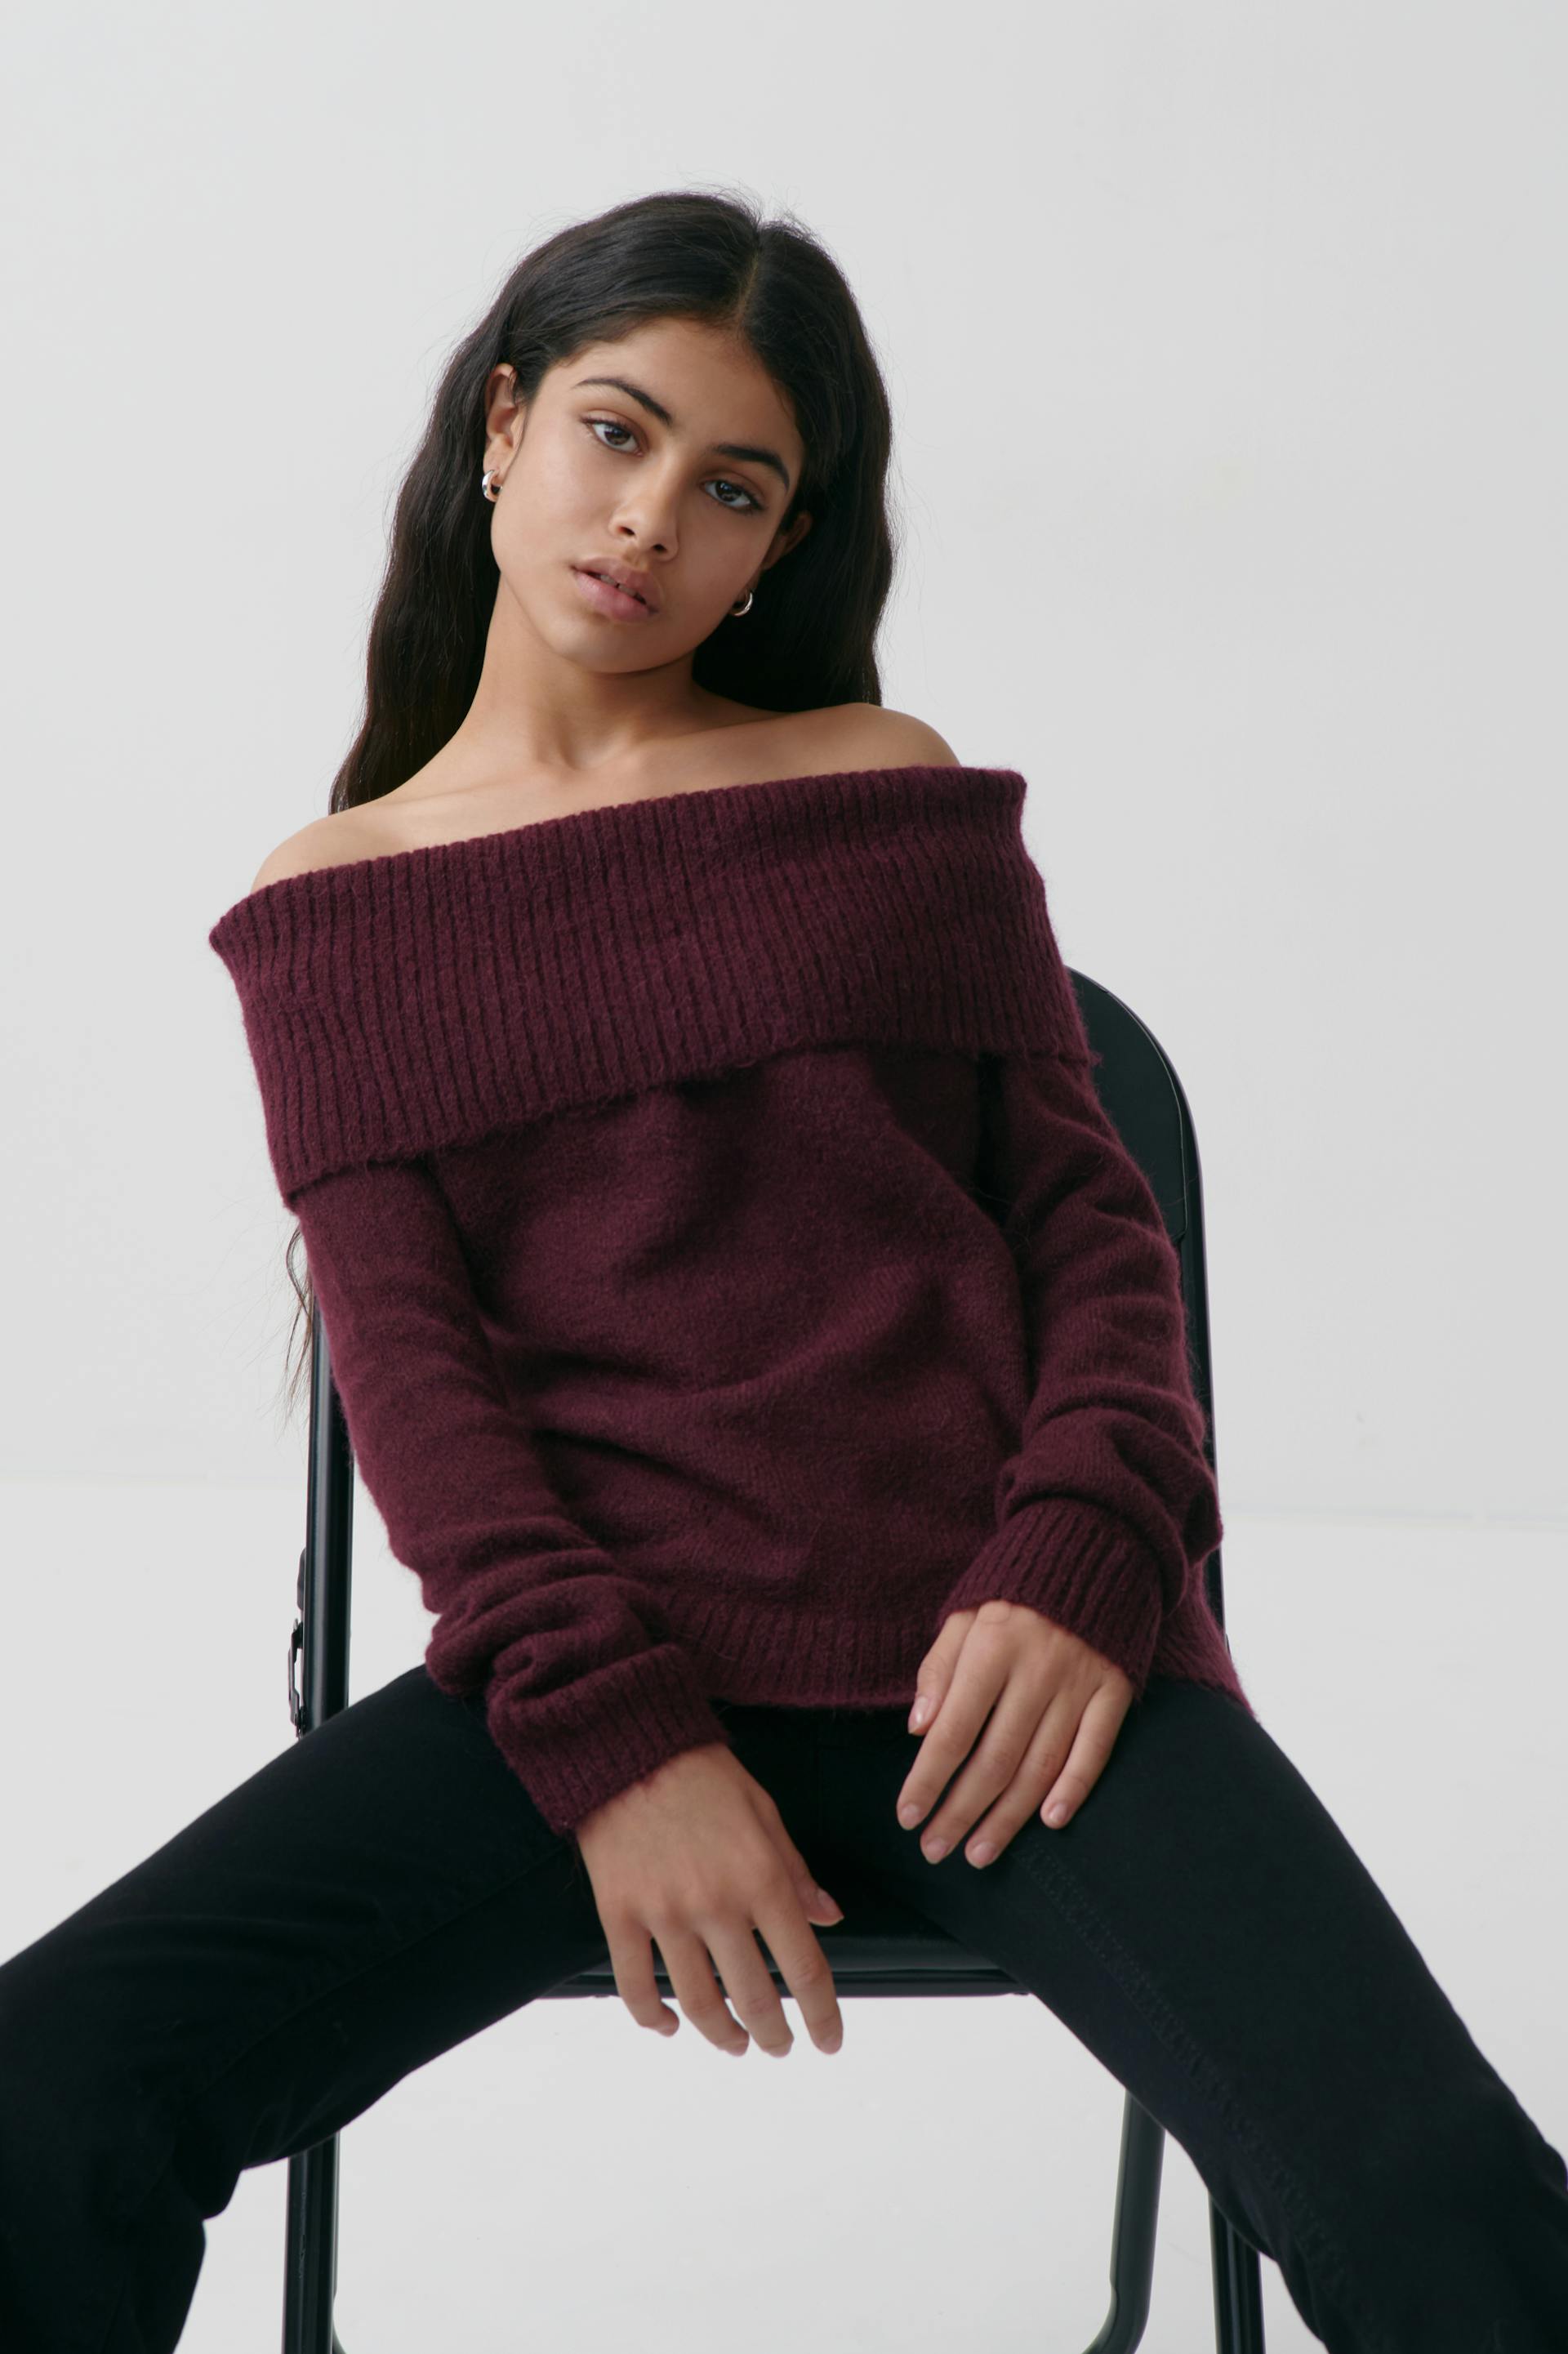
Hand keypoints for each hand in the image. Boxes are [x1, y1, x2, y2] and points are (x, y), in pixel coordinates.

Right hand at [573, 1741, 846, 2058]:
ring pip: (699, 2003)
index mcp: (761, 1877)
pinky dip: (654, 2018)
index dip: (823, 2015)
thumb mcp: (764, 1811)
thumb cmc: (702, 1774)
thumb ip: (796, 1871)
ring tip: (734, 2043)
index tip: (828, 2040)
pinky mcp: (619, 1915)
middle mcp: (717, 1904)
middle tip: (780, 2046)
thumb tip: (828, 1918)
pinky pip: (635, 1987)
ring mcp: (664, 1913)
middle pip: (754, 1998)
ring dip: (722, 2035)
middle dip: (774, 2035)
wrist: (628, 1746)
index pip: (804, 1968)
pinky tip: (671, 2025)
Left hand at [895, 1599, 1133, 1867]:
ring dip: (1008, 1817)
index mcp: (992, 1647)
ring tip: (979, 1853)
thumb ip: (939, 1668)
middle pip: (995, 1760)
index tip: (907, 1816)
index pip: (953, 1731)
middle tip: (935, 1849)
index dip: (927, 1779)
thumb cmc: (1014, 1590)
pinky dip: (1074, 1789)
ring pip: (1040, 1766)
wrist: (1093, 1547)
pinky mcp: (1115, 1689)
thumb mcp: (965, 1614)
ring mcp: (1080, 1683)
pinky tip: (1049, 1821)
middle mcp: (1037, 1670)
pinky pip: (1095, 1750)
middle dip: (960, 1812)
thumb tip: (917, 1729)